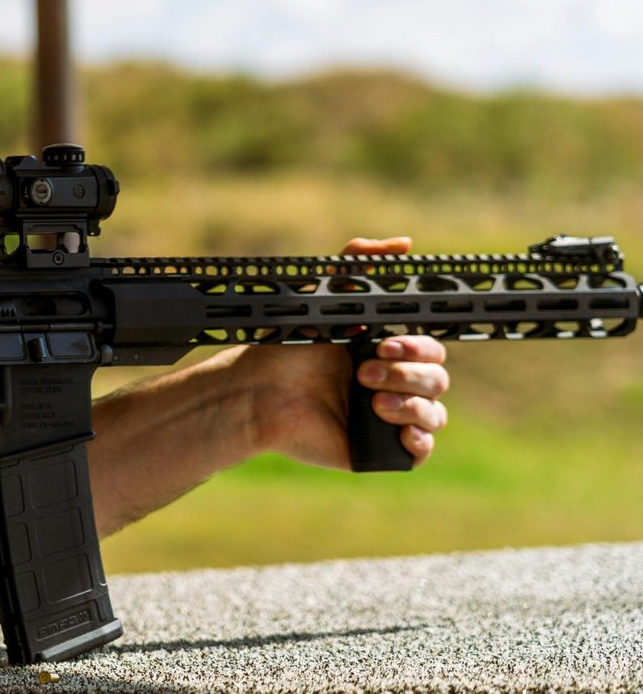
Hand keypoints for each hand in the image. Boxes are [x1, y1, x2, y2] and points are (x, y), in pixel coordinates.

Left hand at [238, 236, 450, 469]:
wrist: (257, 393)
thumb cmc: (286, 346)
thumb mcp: (322, 296)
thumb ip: (358, 265)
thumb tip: (403, 243)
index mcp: (387, 350)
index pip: (431, 348)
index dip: (417, 346)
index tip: (385, 344)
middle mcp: (393, 383)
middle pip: (437, 379)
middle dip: (407, 374)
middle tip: (363, 372)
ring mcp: (388, 417)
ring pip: (434, 413)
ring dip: (412, 405)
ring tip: (372, 401)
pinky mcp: (377, 449)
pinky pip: (420, 450)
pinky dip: (419, 441)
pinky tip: (400, 432)